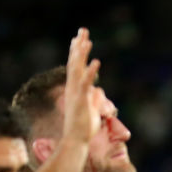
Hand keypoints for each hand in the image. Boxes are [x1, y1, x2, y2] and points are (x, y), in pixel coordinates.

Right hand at [61, 28, 101, 143]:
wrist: (76, 140)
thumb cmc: (84, 128)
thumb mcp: (92, 109)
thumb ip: (94, 98)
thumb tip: (98, 91)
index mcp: (75, 89)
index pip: (75, 66)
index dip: (77, 52)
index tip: (79, 38)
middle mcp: (73, 88)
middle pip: (75, 62)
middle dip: (78, 46)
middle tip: (83, 30)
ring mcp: (76, 93)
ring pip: (78, 69)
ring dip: (82, 54)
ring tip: (87, 40)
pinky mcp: (81, 100)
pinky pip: (86, 83)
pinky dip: (91, 72)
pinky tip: (96, 61)